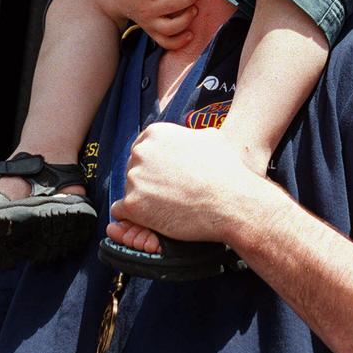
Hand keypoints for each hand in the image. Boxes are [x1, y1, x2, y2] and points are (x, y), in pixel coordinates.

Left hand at [110, 123, 252, 242]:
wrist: (231, 201)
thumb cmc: (226, 170)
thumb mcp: (209, 138)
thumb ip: (189, 135)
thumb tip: (189, 137)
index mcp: (156, 133)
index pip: (142, 148)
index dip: (153, 164)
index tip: (164, 175)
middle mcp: (141, 151)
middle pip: (133, 168)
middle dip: (147, 180)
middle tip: (167, 193)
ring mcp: (135, 177)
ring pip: (129, 189)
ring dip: (143, 199)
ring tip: (167, 207)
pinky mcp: (133, 204)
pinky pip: (121, 211)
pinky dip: (134, 217)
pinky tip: (150, 219)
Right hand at [111, 0, 205, 48]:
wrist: (120, 1)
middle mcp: (147, 9)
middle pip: (172, 6)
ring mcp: (150, 24)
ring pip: (170, 28)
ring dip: (185, 20)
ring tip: (196, 9)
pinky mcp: (153, 34)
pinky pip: (166, 43)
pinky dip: (179, 42)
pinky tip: (191, 33)